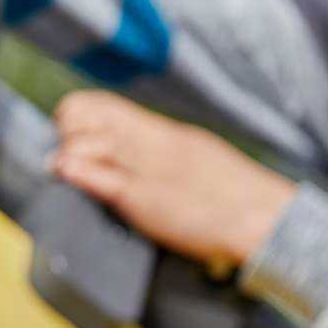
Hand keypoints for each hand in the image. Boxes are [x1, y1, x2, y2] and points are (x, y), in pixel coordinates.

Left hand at [49, 90, 297, 267]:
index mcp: (166, 132)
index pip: (108, 106)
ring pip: (90, 143)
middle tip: (61, 145)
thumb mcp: (199, 154)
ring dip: (66, 150)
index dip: (78, 111)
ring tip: (58, 163)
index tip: (67, 123)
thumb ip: (164, 147)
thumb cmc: (238, 194)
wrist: (269, 221)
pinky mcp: (146, 201)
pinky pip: (103, 179)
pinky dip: (76, 171)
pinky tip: (62, 169)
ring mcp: (148, 171)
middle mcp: (152, 144)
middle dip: (66, 128)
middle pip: (91, 118)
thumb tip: (132, 143)